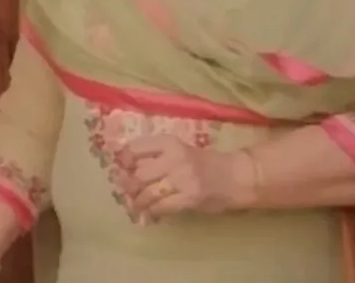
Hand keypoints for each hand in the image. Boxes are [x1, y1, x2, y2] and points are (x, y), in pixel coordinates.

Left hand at [123, 134, 257, 215]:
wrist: (235, 176)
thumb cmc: (204, 164)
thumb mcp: (179, 152)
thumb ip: (155, 157)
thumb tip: (124, 170)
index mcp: (169, 142)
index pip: (135, 148)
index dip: (123, 160)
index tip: (120, 168)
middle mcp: (174, 158)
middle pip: (138, 174)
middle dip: (128, 186)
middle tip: (125, 192)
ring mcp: (182, 178)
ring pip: (148, 192)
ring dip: (139, 202)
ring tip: (136, 205)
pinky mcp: (190, 197)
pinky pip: (163, 206)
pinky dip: (154, 211)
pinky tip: (152, 212)